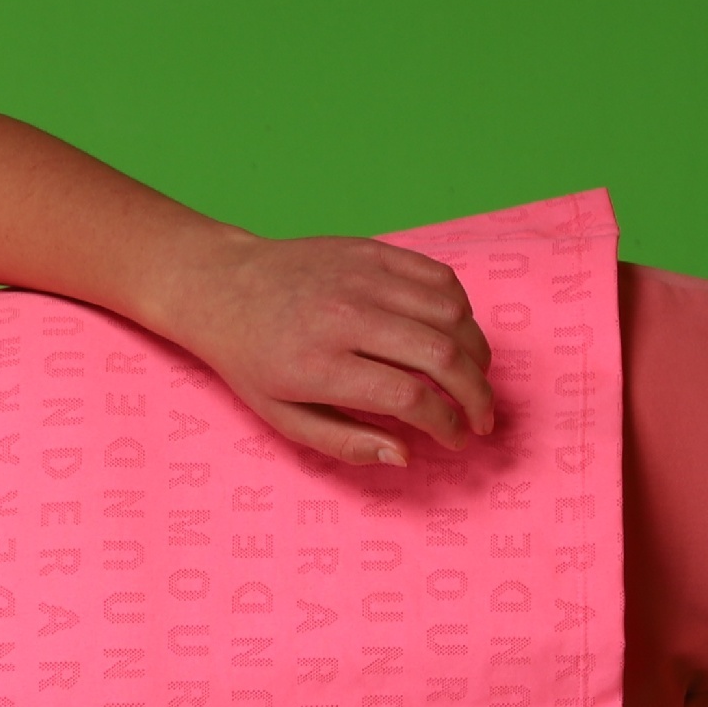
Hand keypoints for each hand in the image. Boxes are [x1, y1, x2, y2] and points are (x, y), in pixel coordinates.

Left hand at [155, 232, 497, 468]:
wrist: (225, 288)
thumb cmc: (254, 361)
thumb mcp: (283, 418)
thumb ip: (345, 442)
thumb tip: (405, 455)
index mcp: (319, 364)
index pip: (409, 397)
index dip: (447, 424)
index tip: (456, 440)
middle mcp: (345, 315)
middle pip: (441, 354)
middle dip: (477, 394)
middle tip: (482, 418)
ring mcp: (361, 276)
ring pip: (451, 313)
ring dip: (477, 353)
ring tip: (474, 380)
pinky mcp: (373, 251)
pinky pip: (439, 277)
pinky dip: (461, 310)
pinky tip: (456, 336)